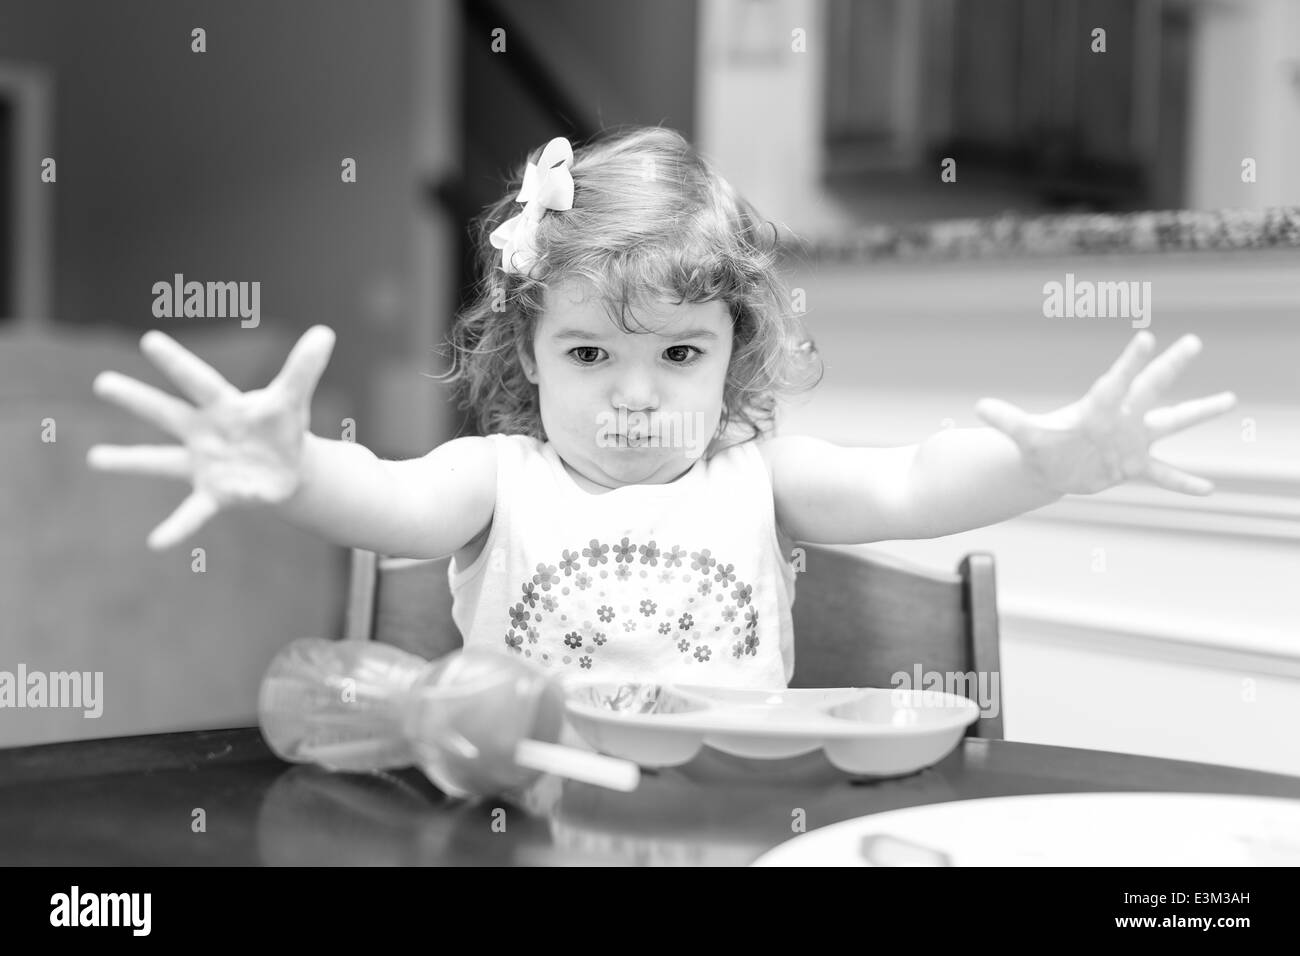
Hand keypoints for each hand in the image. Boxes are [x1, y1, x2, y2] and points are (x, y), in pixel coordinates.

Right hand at [88, 326, 336, 549]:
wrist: (287, 467)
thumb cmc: (281, 427)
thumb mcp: (293, 399)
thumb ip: (304, 368)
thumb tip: (325, 332)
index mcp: (223, 406)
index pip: (198, 380)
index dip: (177, 362)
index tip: (150, 340)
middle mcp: (204, 432)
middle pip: (167, 413)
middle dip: (137, 399)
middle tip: (102, 381)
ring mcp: (204, 463)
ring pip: (161, 461)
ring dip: (129, 460)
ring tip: (94, 458)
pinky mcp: (214, 493)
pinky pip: (191, 513)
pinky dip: (176, 527)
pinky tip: (156, 542)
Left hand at [973, 332, 1235, 495]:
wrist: (1052, 467)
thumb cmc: (1040, 446)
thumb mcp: (1024, 436)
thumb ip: (1008, 421)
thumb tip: (980, 407)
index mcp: (1097, 408)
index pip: (1117, 380)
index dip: (1131, 361)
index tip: (1146, 337)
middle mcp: (1121, 419)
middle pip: (1150, 388)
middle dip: (1170, 366)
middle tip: (1193, 341)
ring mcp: (1132, 441)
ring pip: (1171, 423)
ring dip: (1198, 411)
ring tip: (1229, 398)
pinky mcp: (1134, 466)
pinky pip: (1164, 474)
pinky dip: (1183, 482)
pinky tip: (1208, 489)